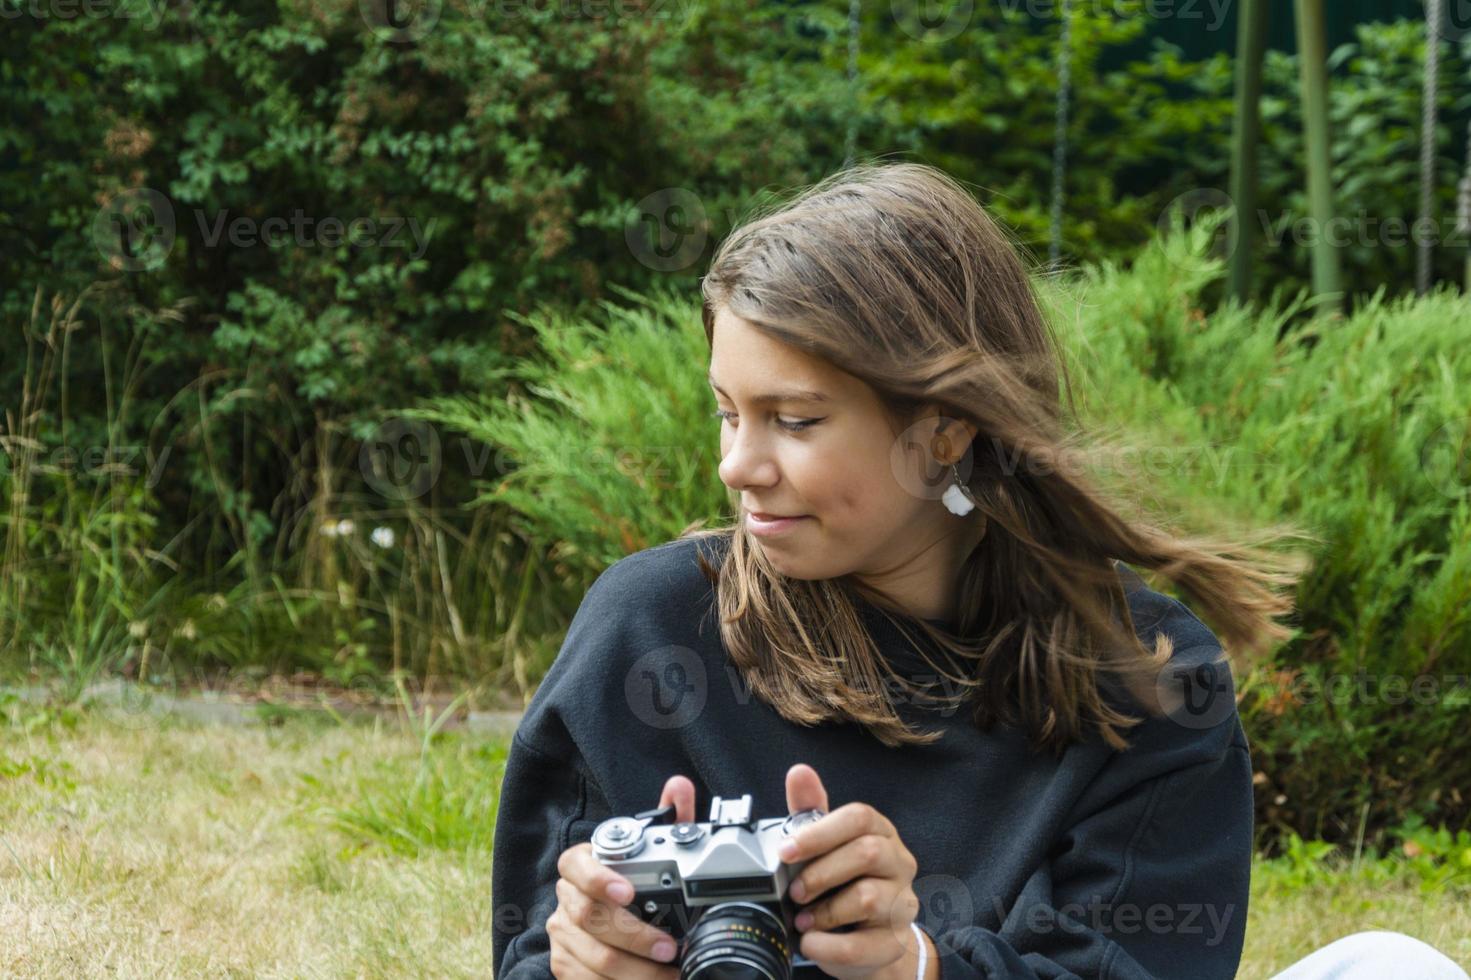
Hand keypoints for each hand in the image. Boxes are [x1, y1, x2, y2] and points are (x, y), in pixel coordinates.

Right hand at [546, 775, 696, 978]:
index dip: (598, 878)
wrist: (607, 927)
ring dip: (637, 970)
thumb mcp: (652, 854)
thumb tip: (679, 787)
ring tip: (670, 973)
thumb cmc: (631, 884)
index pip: (576, 865)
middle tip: (669, 947)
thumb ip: (667, 821)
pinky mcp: (564, 966)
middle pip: (591, 918)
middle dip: (635, 936)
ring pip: (595, 956)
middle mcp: (566, 900)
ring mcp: (562, 935)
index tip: (629, 892)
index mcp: (580, 866)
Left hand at [781, 764, 935, 979]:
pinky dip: (828, 946)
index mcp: (880, 832)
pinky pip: (863, 944)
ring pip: (868, 897)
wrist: (866, 938)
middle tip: (795, 890)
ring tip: (803, 919)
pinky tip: (812, 942)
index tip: (785, 851)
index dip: (820, 832)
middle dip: (821, 872)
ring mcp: (902, 903)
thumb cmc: (843, 883)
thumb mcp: (824, 846)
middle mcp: (898, 863)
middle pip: (867, 852)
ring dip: (825, 910)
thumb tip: (799, 772)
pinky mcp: (896, 941)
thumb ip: (810, 811)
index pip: (859, 818)